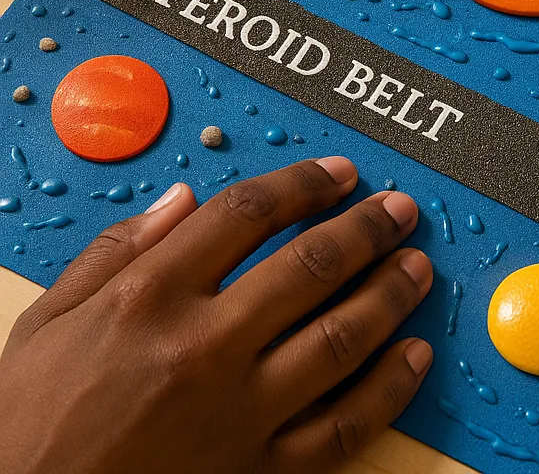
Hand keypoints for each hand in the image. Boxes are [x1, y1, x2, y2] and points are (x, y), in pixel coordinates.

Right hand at [0, 158, 433, 472]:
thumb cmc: (28, 424)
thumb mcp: (47, 321)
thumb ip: (116, 249)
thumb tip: (181, 198)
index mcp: (148, 298)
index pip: (247, 213)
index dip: (304, 184)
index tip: (339, 174)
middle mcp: (201, 348)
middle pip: (310, 266)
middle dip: (368, 228)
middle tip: (400, 210)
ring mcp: (235, 413)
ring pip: (340, 338)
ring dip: (390, 294)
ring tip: (418, 267)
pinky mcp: (255, 473)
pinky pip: (341, 429)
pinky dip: (388, 390)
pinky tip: (414, 357)